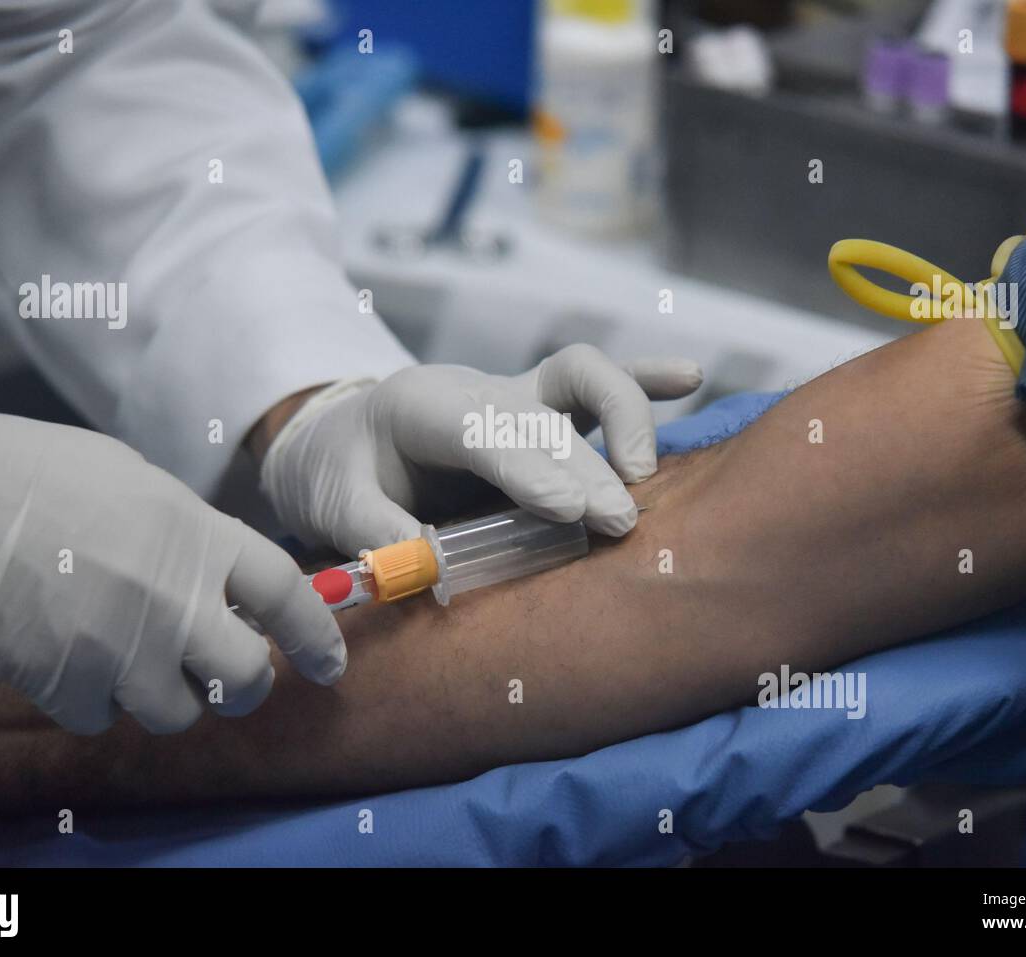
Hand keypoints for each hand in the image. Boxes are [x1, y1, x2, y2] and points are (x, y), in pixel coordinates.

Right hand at [0, 392, 345, 734]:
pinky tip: (70, 660)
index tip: (329, 662)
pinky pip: (102, 719)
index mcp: (196, 534)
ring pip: (177, 714)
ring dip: (165, 697)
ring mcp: (117, 647)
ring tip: (132, 659)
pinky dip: (93, 702)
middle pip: (246, 677)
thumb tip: (219, 576)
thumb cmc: (28, 470)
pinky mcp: (61, 684)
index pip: (288, 596)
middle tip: (231, 677)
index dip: (317, 634)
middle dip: (246, 685)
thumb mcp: (133, 480)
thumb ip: (188, 534)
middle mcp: (171, 597)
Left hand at [260, 344, 702, 556]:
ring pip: (583, 377)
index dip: (527, 468)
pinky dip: (645, 378)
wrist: (345, 435)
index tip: (567, 508)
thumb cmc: (342, 472)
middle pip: (542, 417)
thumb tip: (424, 564)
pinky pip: (598, 384)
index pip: (482, 430)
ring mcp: (516, 394)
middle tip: (616, 521)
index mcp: (420, 405)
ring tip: (644, 478)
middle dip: (584, 466)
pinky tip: (691, 375)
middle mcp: (477, 390)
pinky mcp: (542, 408)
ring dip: (623, 419)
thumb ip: (373, 532)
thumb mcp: (334, 503)